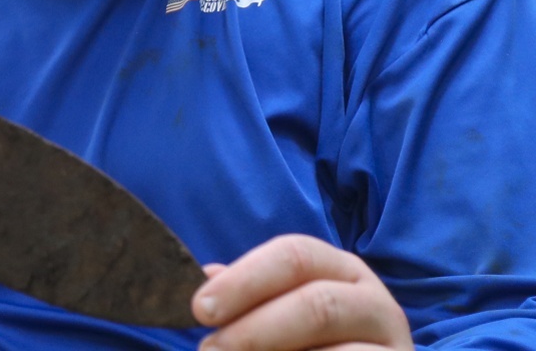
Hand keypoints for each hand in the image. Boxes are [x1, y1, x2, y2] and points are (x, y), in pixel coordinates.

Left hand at [193, 234, 411, 350]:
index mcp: (341, 270)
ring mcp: (395, 347)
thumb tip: (207, 276)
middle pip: (316, 304)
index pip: (294, 256)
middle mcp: (376, 303)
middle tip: (211, 350)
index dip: (244, 280)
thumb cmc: (312, 345)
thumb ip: (250, 297)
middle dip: (254, 329)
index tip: (201, 309)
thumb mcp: (283, 314)